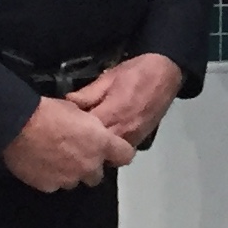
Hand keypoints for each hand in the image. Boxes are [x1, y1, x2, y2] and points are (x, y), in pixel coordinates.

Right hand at [3, 97, 134, 191]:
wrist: (18, 125)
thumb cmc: (48, 112)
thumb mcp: (78, 110)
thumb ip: (90, 128)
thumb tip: (90, 130)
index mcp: (101, 143)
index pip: (125, 155)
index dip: (119, 153)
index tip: (113, 151)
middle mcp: (89, 165)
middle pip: (97, 175)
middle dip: (89, 166)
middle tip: (75, 154)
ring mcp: (70, 178)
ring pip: (75, 180)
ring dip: (69, 172)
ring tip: (54, 158)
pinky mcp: (50, 186)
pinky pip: (54, 184)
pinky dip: (50, 177)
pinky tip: (41, 164)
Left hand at [66, 52, 184, 146]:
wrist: (166, 73)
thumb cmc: (136, 72)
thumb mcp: (108, 78)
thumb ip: (88, 93)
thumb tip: (68, 102)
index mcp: (111, 114)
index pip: (84, 133)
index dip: (70, 132)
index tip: (61, 128)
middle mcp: (123, 131)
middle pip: (96, 149)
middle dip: (82, 145)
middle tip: (70, 138)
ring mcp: (133, 137)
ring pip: (109, 155)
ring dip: (97, 150)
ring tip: (85, 141)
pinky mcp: (141, 139)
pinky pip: (121, 151)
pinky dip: (111, 149)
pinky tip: (104, 140)